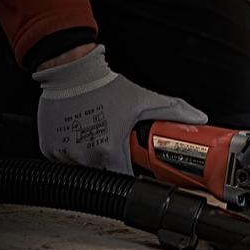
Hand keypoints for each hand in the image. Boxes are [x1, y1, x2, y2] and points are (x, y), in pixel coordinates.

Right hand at [33, 44, 207, 173]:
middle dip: (112, 164)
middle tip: (116, 145)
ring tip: (98, 136)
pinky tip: (81, 135)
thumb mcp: (145, 99)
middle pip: (104, 174)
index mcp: (110, 151)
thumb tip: (200, 119)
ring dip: (92, 159)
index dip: (132, 174)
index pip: (125, 180)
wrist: (70, 70)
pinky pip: (63, 160)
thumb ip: (175, 111)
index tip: (135, 167)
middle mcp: (86, 156)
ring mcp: (64, 153)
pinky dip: (72, 152)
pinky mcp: (49, 149)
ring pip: (82, 168)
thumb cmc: (105, 86)